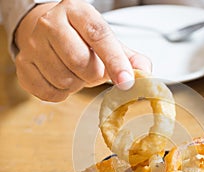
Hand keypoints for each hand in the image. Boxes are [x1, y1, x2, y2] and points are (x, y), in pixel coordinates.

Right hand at [15, 0, 151, 101]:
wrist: (47, 34)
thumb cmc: (81, 40)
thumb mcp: (108, 43)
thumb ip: (129, 58)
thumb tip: (145, 73)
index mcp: (77, 11)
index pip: (99, 35)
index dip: (115, 61)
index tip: (127, 82)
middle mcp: (51, 22)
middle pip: (80, 63)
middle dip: (92, 75)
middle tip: (91, 69)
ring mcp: (33, 44)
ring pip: (65, 81)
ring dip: (77, 84)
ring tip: (75, 72)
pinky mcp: (24, 66)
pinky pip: (50, 93)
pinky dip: (62, 93)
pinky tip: (62, 80)